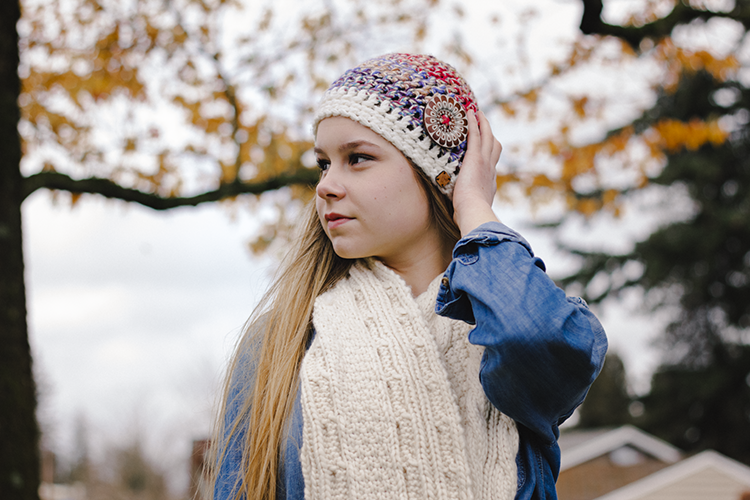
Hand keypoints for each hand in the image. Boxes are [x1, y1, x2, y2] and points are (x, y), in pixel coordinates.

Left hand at [452, 110, 501, 235]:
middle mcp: (490, 169)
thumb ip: (467, 208)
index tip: (487, 147)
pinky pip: (475, 135)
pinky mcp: (475, 158)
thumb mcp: (470, 210)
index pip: (492, 163)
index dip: (490, 153)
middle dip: (489, 133)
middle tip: (484, 122)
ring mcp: (484, 162)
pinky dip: (474, 123)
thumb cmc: (469, 216)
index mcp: (489, 182)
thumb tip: (458, 217)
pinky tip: (470, 113)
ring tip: (477, 112)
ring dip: (483, 123)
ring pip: (487, 136)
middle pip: (494, 145)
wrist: (473, 211)